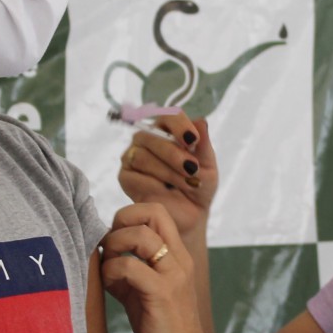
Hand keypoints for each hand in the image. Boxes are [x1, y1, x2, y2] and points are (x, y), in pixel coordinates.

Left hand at [101, 203, 213, 332]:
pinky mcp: (162, 294)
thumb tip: (99, 252)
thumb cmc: (160, 327)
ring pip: (140, 236)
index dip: (129, 215)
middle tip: (109, 248)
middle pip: (152, 213)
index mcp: (177, 255)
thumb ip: (127, 268)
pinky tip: (110, 285)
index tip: (114, 238)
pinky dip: (112, 271)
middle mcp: (179, 259)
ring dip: (114, 246)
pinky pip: (130, 267)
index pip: (157, 211)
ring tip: (108, 269)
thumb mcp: (142, 290)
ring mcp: (173, 275)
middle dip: (121, 222)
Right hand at [117, 113, 217, 236]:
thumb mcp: (208, 166)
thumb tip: (201, 120)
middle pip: (152, 136)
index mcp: (167, 131)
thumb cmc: (198, 187)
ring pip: (143, 155)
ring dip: (168, 171)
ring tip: (187, 183)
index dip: (179, 125)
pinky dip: (155, 183)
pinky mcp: (125, 176)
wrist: (189, 216)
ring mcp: (133, 156)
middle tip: (193, 169)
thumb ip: (204, 144)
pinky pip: (135, 173)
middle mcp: (147, 140)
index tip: (193, 140)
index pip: (168, 116)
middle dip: (174, 154)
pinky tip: (167, 191)